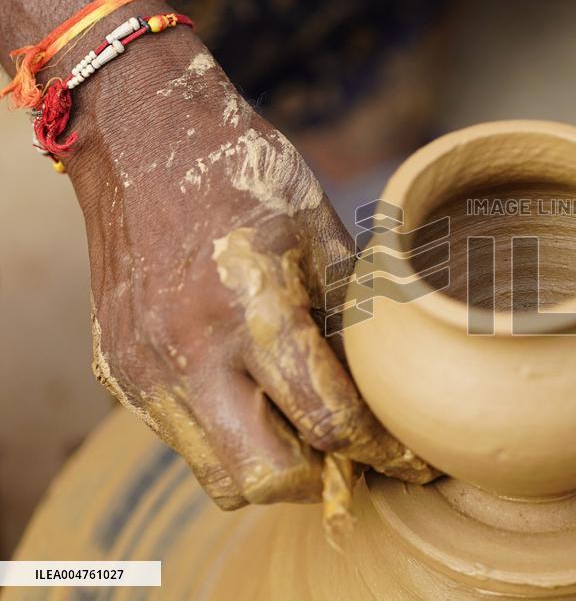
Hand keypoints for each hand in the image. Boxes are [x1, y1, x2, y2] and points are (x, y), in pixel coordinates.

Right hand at [73, 22, 434, 510]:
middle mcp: (189, 351)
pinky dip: (229, 436)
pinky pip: (183, 440)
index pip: (329, 420)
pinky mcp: (117, 372)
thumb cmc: (247, 178)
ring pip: (219, 475)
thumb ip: (355, 321)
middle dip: (324, 479)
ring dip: (274, 467)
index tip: (414, 461)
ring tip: (306, 428)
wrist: (144, 140)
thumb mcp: (324, 235)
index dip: (384, 451)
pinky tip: (254, 395)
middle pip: (268, 477)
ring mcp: (143, 368)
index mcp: (252, 305)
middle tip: (358, 456)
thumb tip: (390, 391)